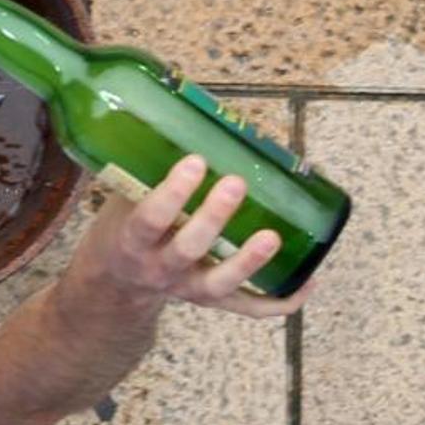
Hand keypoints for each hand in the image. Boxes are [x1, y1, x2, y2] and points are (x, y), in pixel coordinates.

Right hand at [77, 155, 314, 317]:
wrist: (115, 282)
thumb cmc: (123, 229)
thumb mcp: (121, 201)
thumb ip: (146, 171)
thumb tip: (184, 116)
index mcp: (132, 241)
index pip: (149, 219)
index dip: (172, 193)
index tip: (195, 161)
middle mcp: (159, 269)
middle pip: (187, 249)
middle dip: (213, 218)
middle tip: (235, 183)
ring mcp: (187, 288)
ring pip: (219, 284)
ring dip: (247, 262)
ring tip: (272, 236)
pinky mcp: (211, 301)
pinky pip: (247, 308)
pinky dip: (280, 300)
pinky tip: (309, 282)